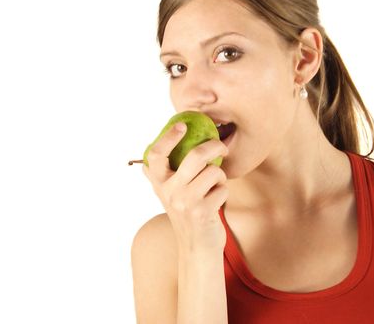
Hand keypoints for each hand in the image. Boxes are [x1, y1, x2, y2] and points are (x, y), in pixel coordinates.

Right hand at [143, 122, 228, 253]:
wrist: (196, 248)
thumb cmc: (186, 215)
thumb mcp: (168, 195)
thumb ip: (161, 176)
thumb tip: (150, 155)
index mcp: (159, 183)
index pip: (155, 155)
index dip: (168, 137)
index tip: (181, 125)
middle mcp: (169, 191)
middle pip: (195, 157)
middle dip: (214, 147)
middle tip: (222, 147)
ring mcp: (186, 202)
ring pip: (214, 172)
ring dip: (220, 177)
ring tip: (214, 186)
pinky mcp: (203, 211)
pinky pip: (222, 188)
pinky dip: (223, 193)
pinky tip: (215, 203)